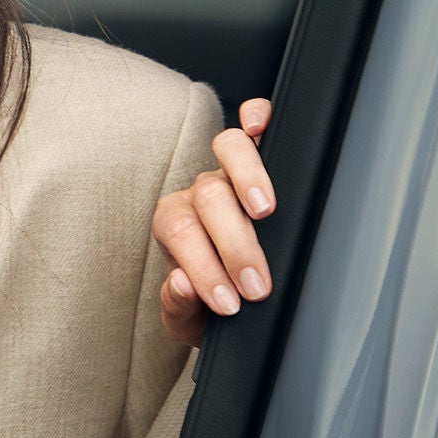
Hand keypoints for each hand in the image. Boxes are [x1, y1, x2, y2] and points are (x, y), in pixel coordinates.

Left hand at [153, 98, 274, 346]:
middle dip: (234, 244)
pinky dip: (255, 118)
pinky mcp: (260, 161)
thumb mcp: (187, 319)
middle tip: (256, 286)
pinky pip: (253, 127)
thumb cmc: (209, 304)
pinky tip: (261, 127)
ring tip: (264, 211)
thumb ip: (178, 305)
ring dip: (246, 177)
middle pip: (208, 195)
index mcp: (174, 224)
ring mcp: (229, 173)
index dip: (204, 267)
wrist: (232, 299)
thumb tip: (182, 284)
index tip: (228, 304)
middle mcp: (198, 193)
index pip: (179, 231)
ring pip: (229, 150)